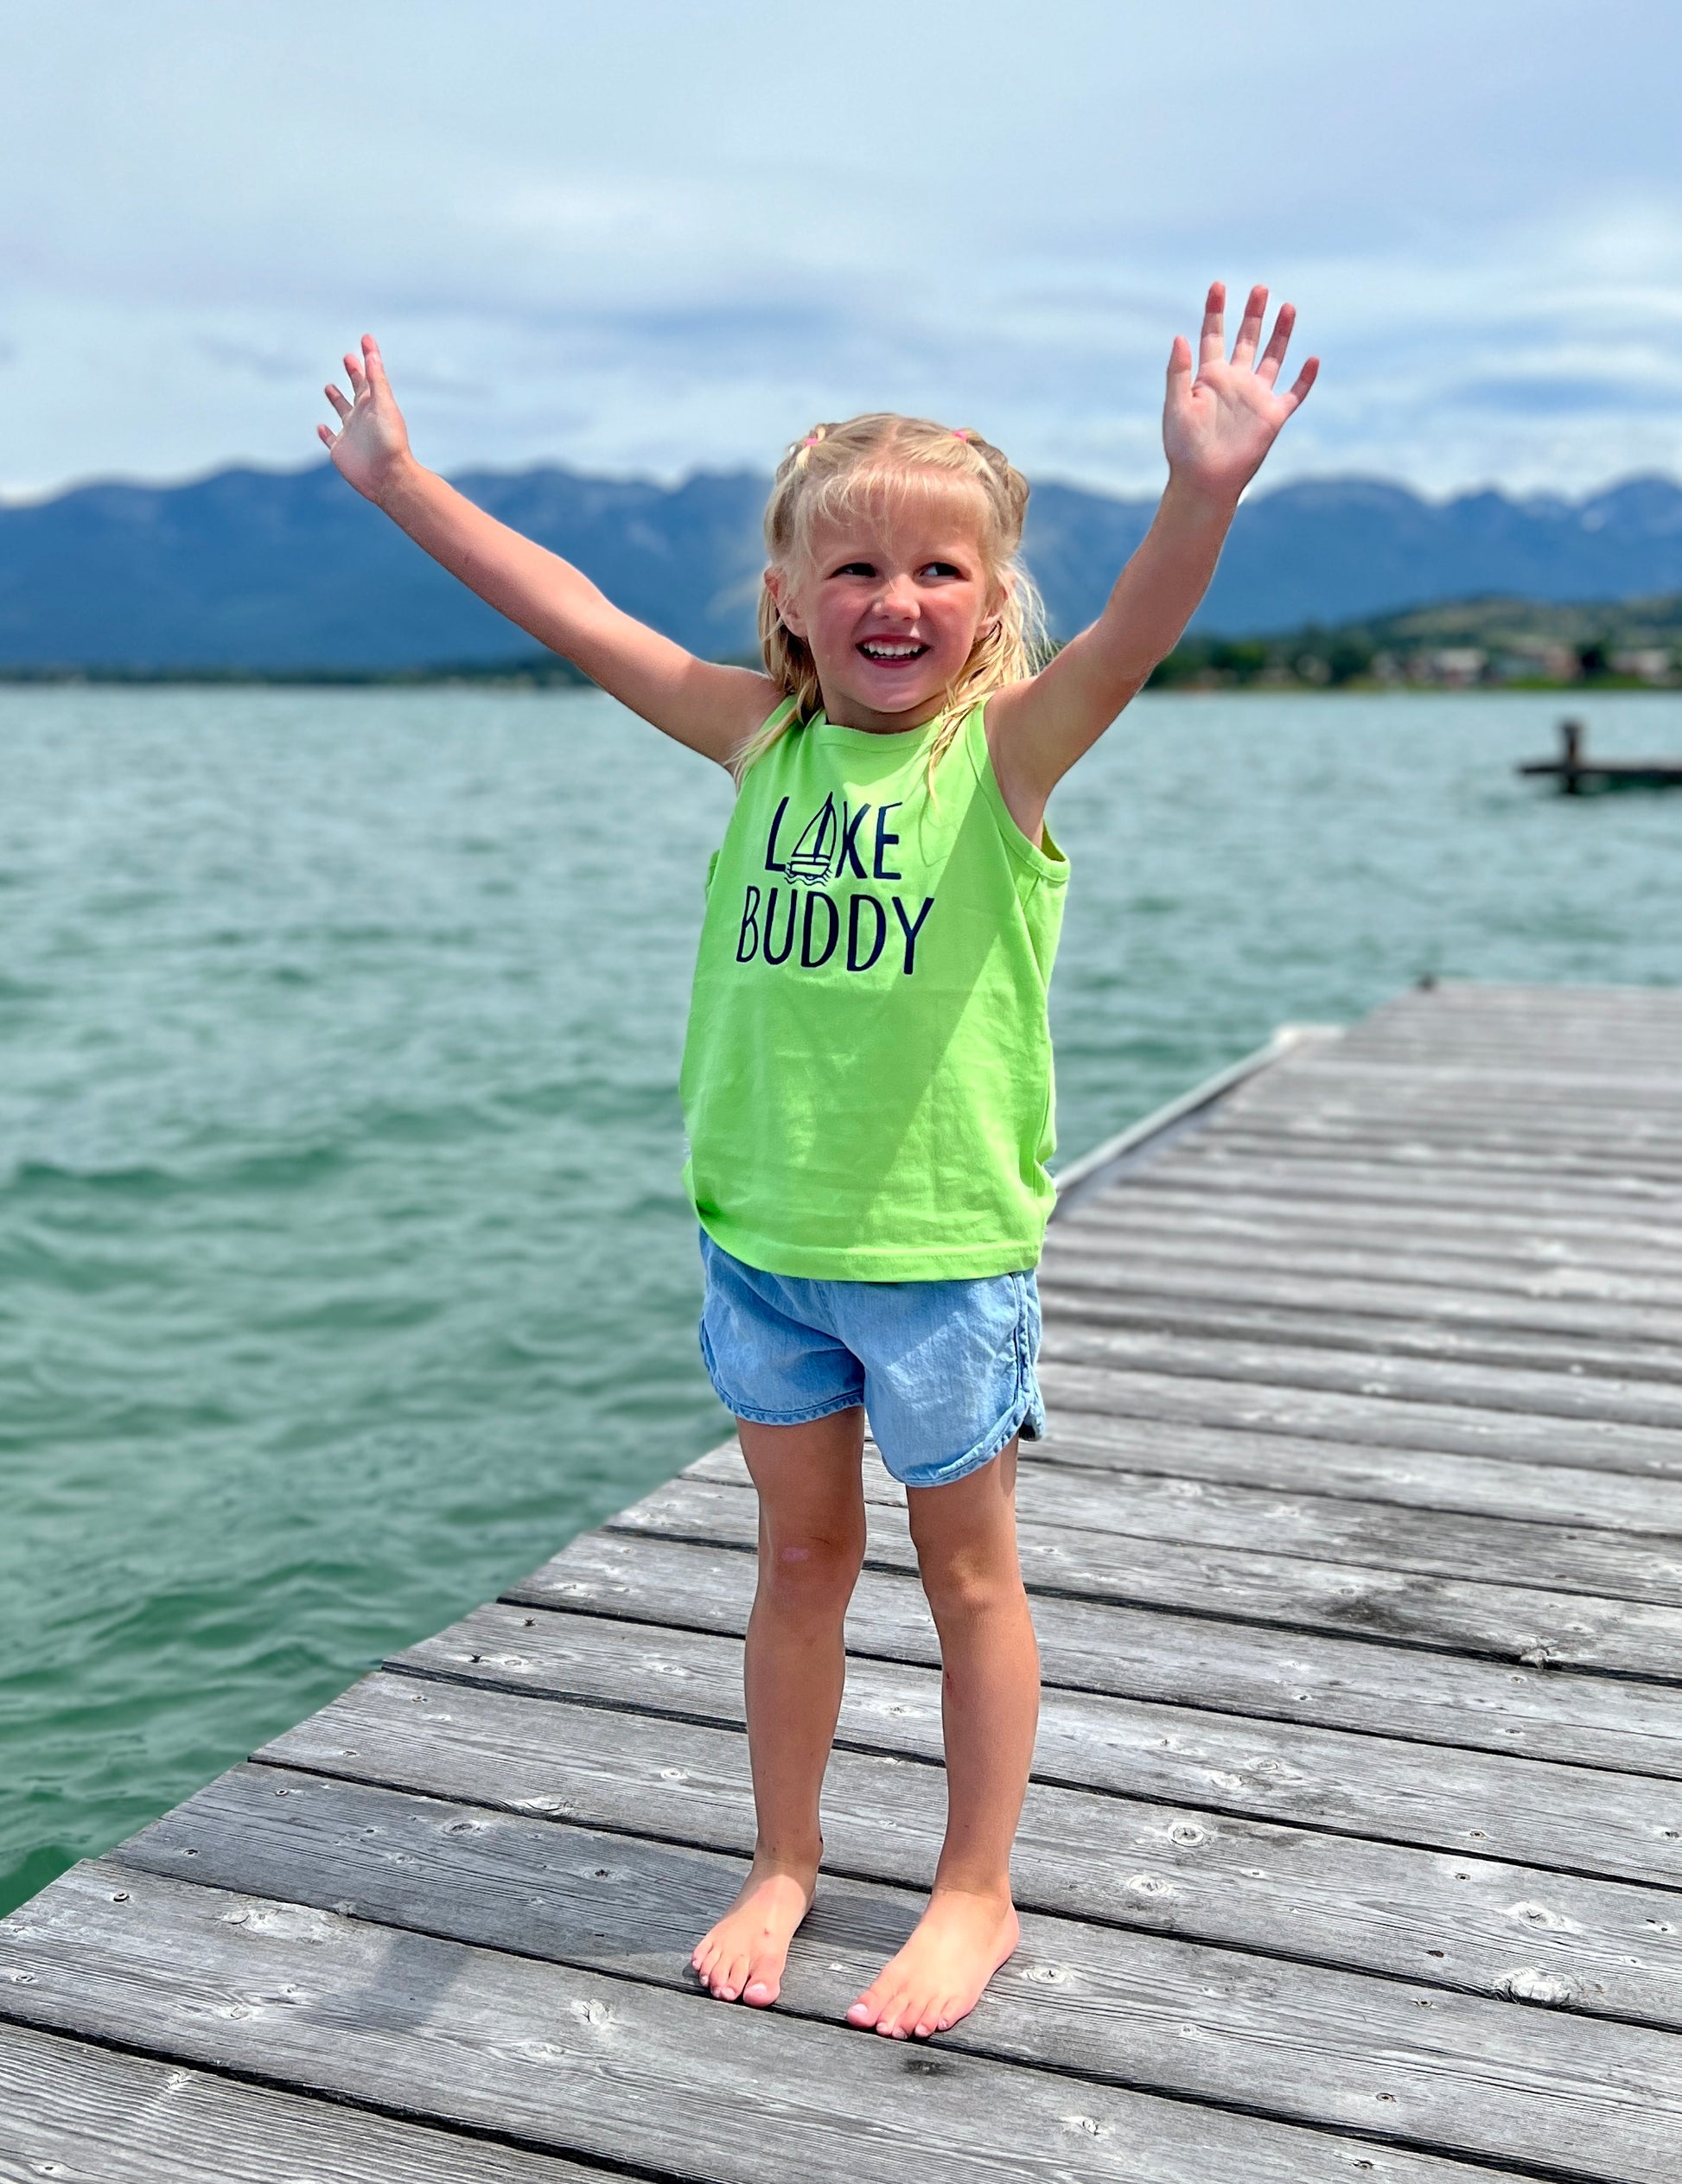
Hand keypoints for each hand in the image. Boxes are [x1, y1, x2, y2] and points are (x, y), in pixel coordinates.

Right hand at [318, 335, 412, 502]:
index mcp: (373, 403)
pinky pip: (330, 438)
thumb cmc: (390, 442)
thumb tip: (372, 354)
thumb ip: (376, 381)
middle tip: (347, 357)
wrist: (388, 478)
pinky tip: (320, 427)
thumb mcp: (384, 406)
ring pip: (341, 410)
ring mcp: (351, 432)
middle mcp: (362, 415)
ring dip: (336, 399)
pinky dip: (325, 432)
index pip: (369, 374)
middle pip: (356, 389)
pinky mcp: (340, 450)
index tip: (366, 338)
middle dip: (352, 373)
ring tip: (329, 387)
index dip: (368, 356)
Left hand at [1163, 283, 1317, 503]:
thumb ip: (1178, 372)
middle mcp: (1235, 382)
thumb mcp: (1176, 406)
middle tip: (1260, 288)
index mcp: (1209, 377)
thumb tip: (1180, 336)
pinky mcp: (1273, 416)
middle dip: (1253, 314)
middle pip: (1247, 340)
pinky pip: (1294, 393)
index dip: (1215, 310)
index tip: (1218, 285)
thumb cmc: (1184, 448)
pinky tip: (1312, 359)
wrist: (1204, 481)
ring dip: (1281, 334)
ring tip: (1288, 306)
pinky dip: (1305, 378)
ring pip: (1273, 358)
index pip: (1213, 335)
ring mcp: (1256, 397)